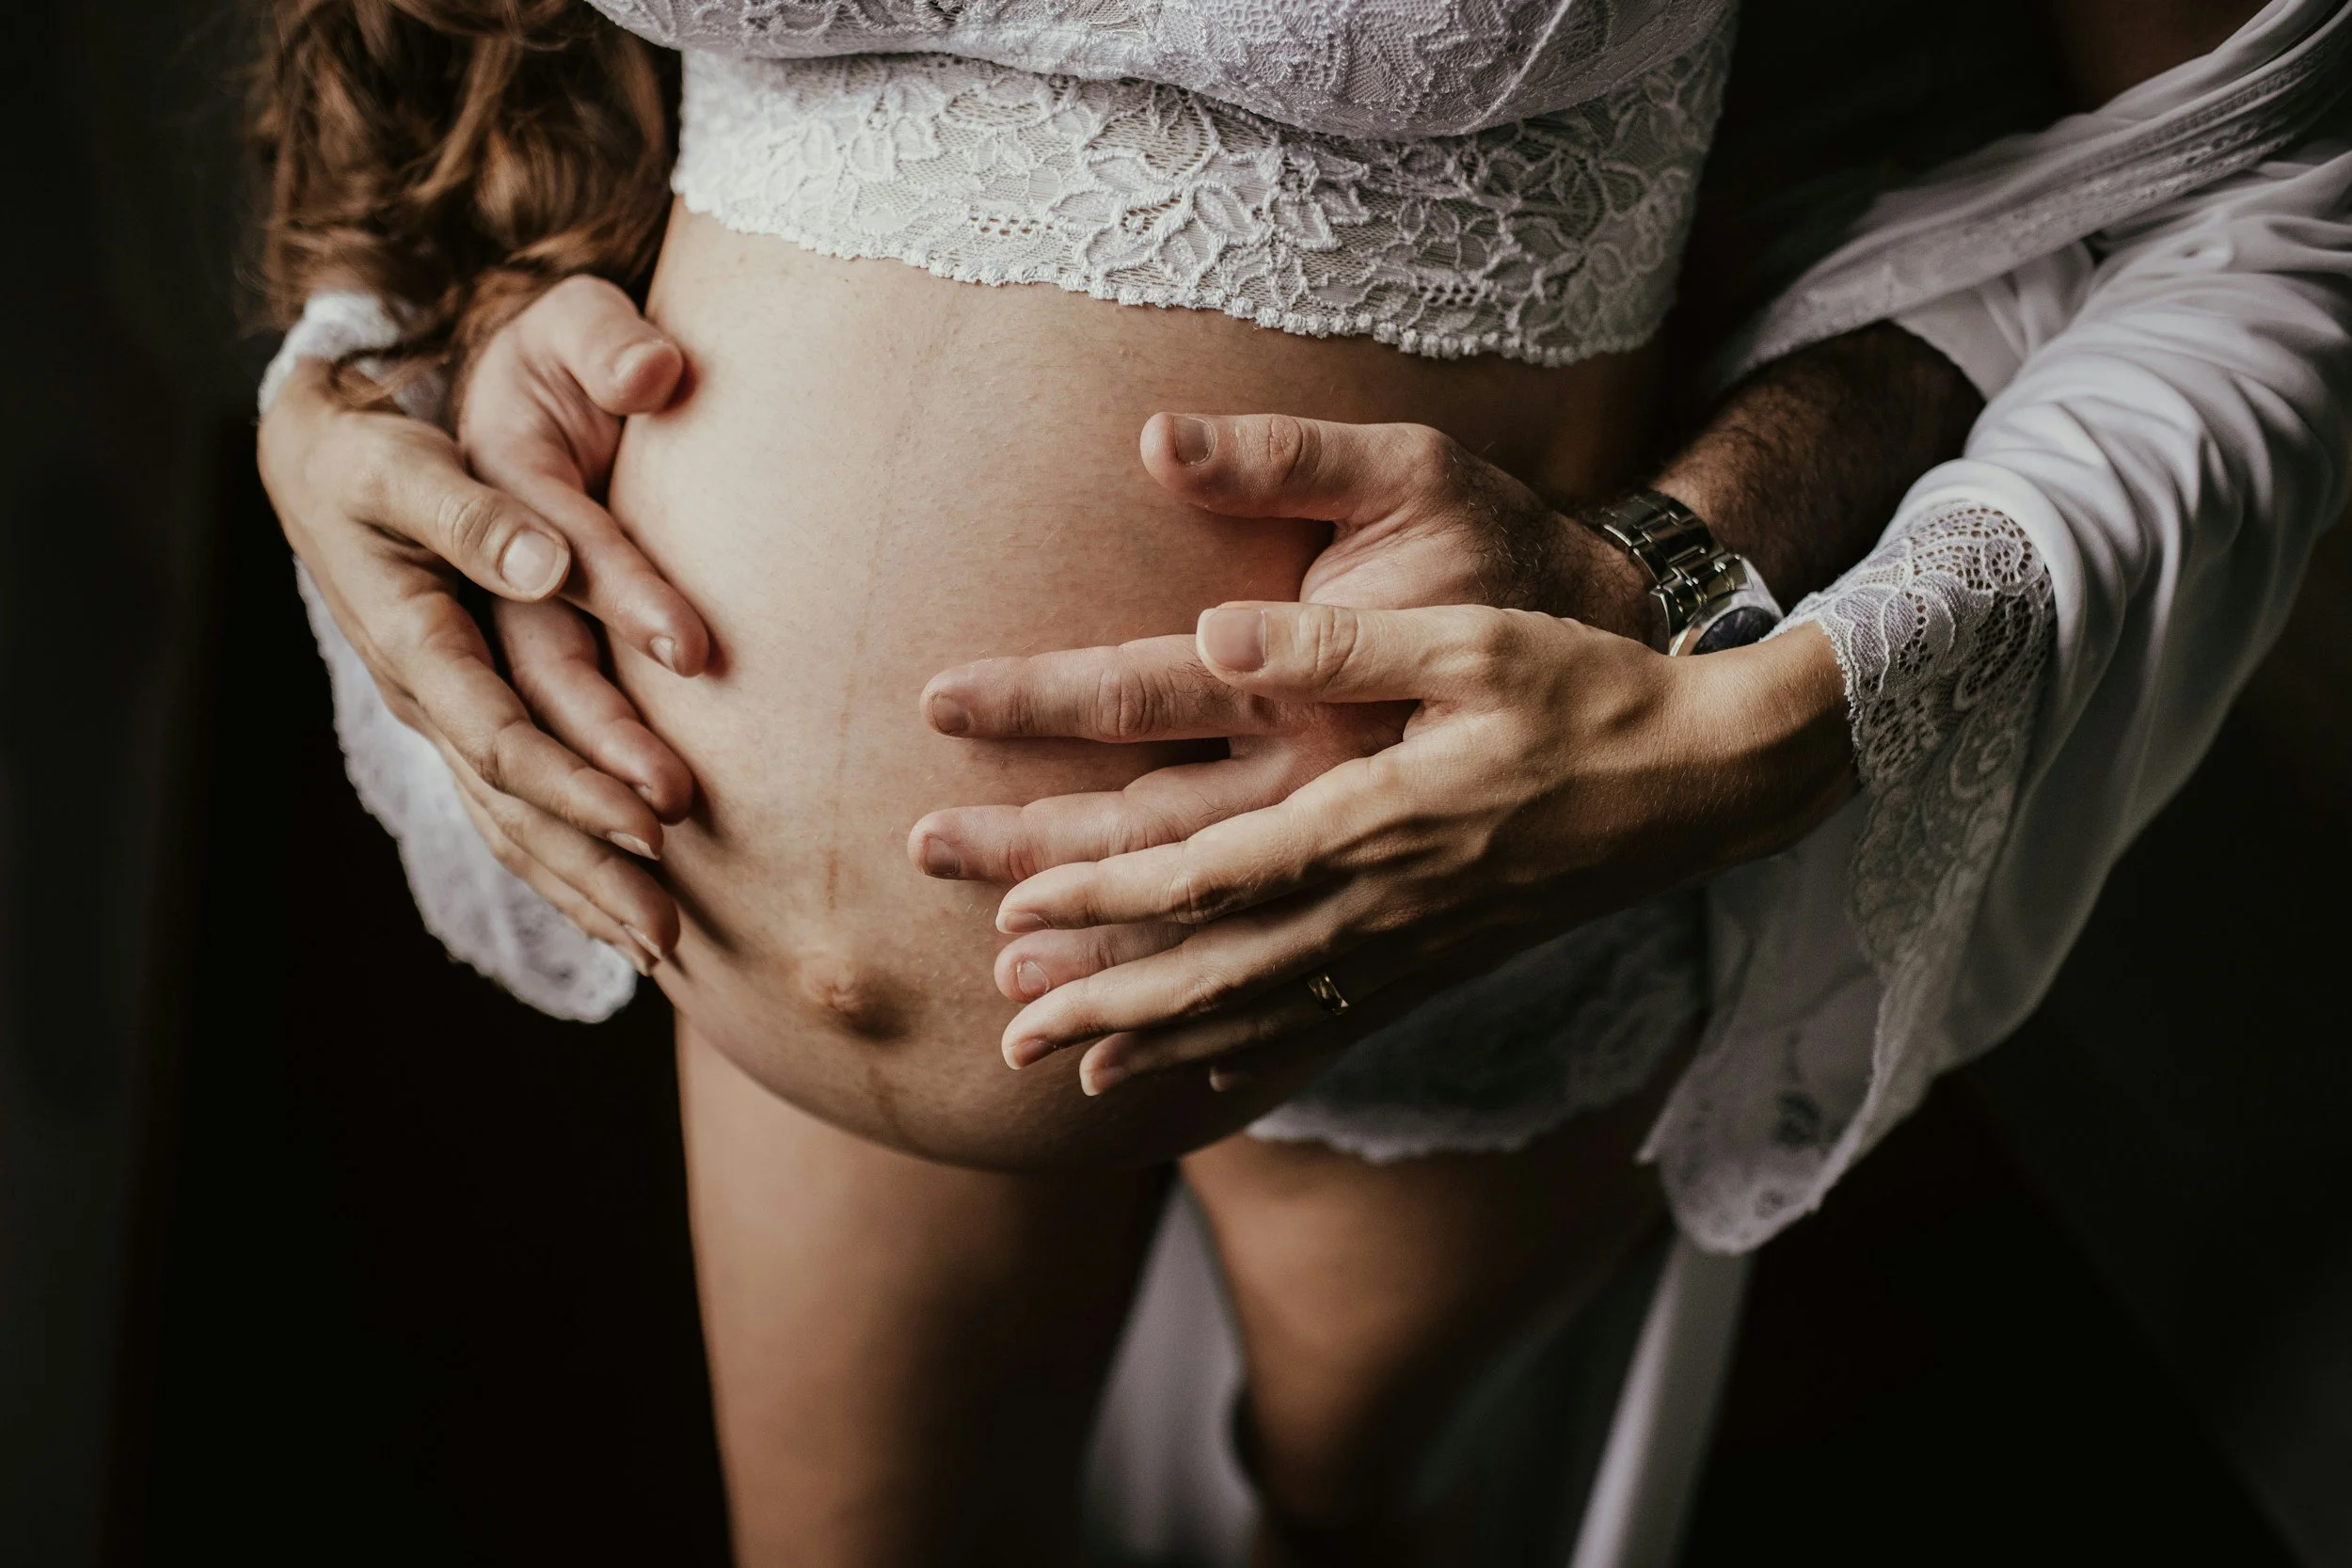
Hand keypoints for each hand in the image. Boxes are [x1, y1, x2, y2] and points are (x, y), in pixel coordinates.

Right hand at [259, 277, 702, 966]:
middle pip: (514, 809)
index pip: (502, 736)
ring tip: (661, 950)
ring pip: (513, 827)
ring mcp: (445, 719)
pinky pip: (515, 813)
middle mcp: (427, 700)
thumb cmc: (371, 454)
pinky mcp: (469, 720)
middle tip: (669, 929)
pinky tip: (618, 915)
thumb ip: (478, 513)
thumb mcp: (407, 465)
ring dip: (583, 890)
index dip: (578, 783)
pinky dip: (565, 866)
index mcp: (413, 642)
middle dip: (591, 868)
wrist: (322, 463)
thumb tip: (550, 566)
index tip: (659, 817)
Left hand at [985, 602, 1855, 1093]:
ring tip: (1073, 1071)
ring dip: (1162, 1042)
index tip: (1015, 908)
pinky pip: (1328, 1025)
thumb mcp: (1473, 639)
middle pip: (1215, 970)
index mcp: (1373, 819)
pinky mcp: (1441, 962)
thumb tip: (1211, 634)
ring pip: (1264, 1013)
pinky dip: (1253, 1056)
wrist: (1707, 781)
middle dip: (1104, 1000)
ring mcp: (1414, 948)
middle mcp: (1383, 904)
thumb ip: (1340, 641)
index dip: (1103, 898)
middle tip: (1007, 1035)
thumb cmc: (1592, 692)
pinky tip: (1205, 1078)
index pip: (1208, 875)